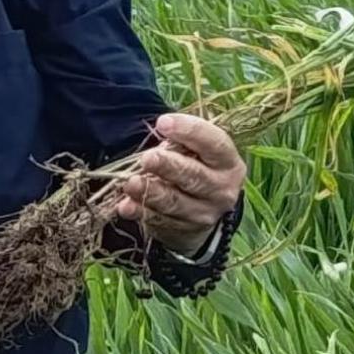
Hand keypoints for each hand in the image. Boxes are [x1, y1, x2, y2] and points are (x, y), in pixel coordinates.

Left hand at [115, 113, 247, 256]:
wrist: (204, 209)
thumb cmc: (196, 166)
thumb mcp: (198, 151)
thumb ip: (182, 142)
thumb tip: (161, 131)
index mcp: (228, 163)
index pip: (214, 144)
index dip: (189, 131)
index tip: (163, 123)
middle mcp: (221, 190)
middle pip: (194, 176)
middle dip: (168, 166)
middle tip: (147, 159)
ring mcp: (204, 213)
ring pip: (175, 202)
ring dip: (150, 191)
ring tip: (130, 183)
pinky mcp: (184, 230)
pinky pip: (159, 220)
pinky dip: (140, 212)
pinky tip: (125, 206)